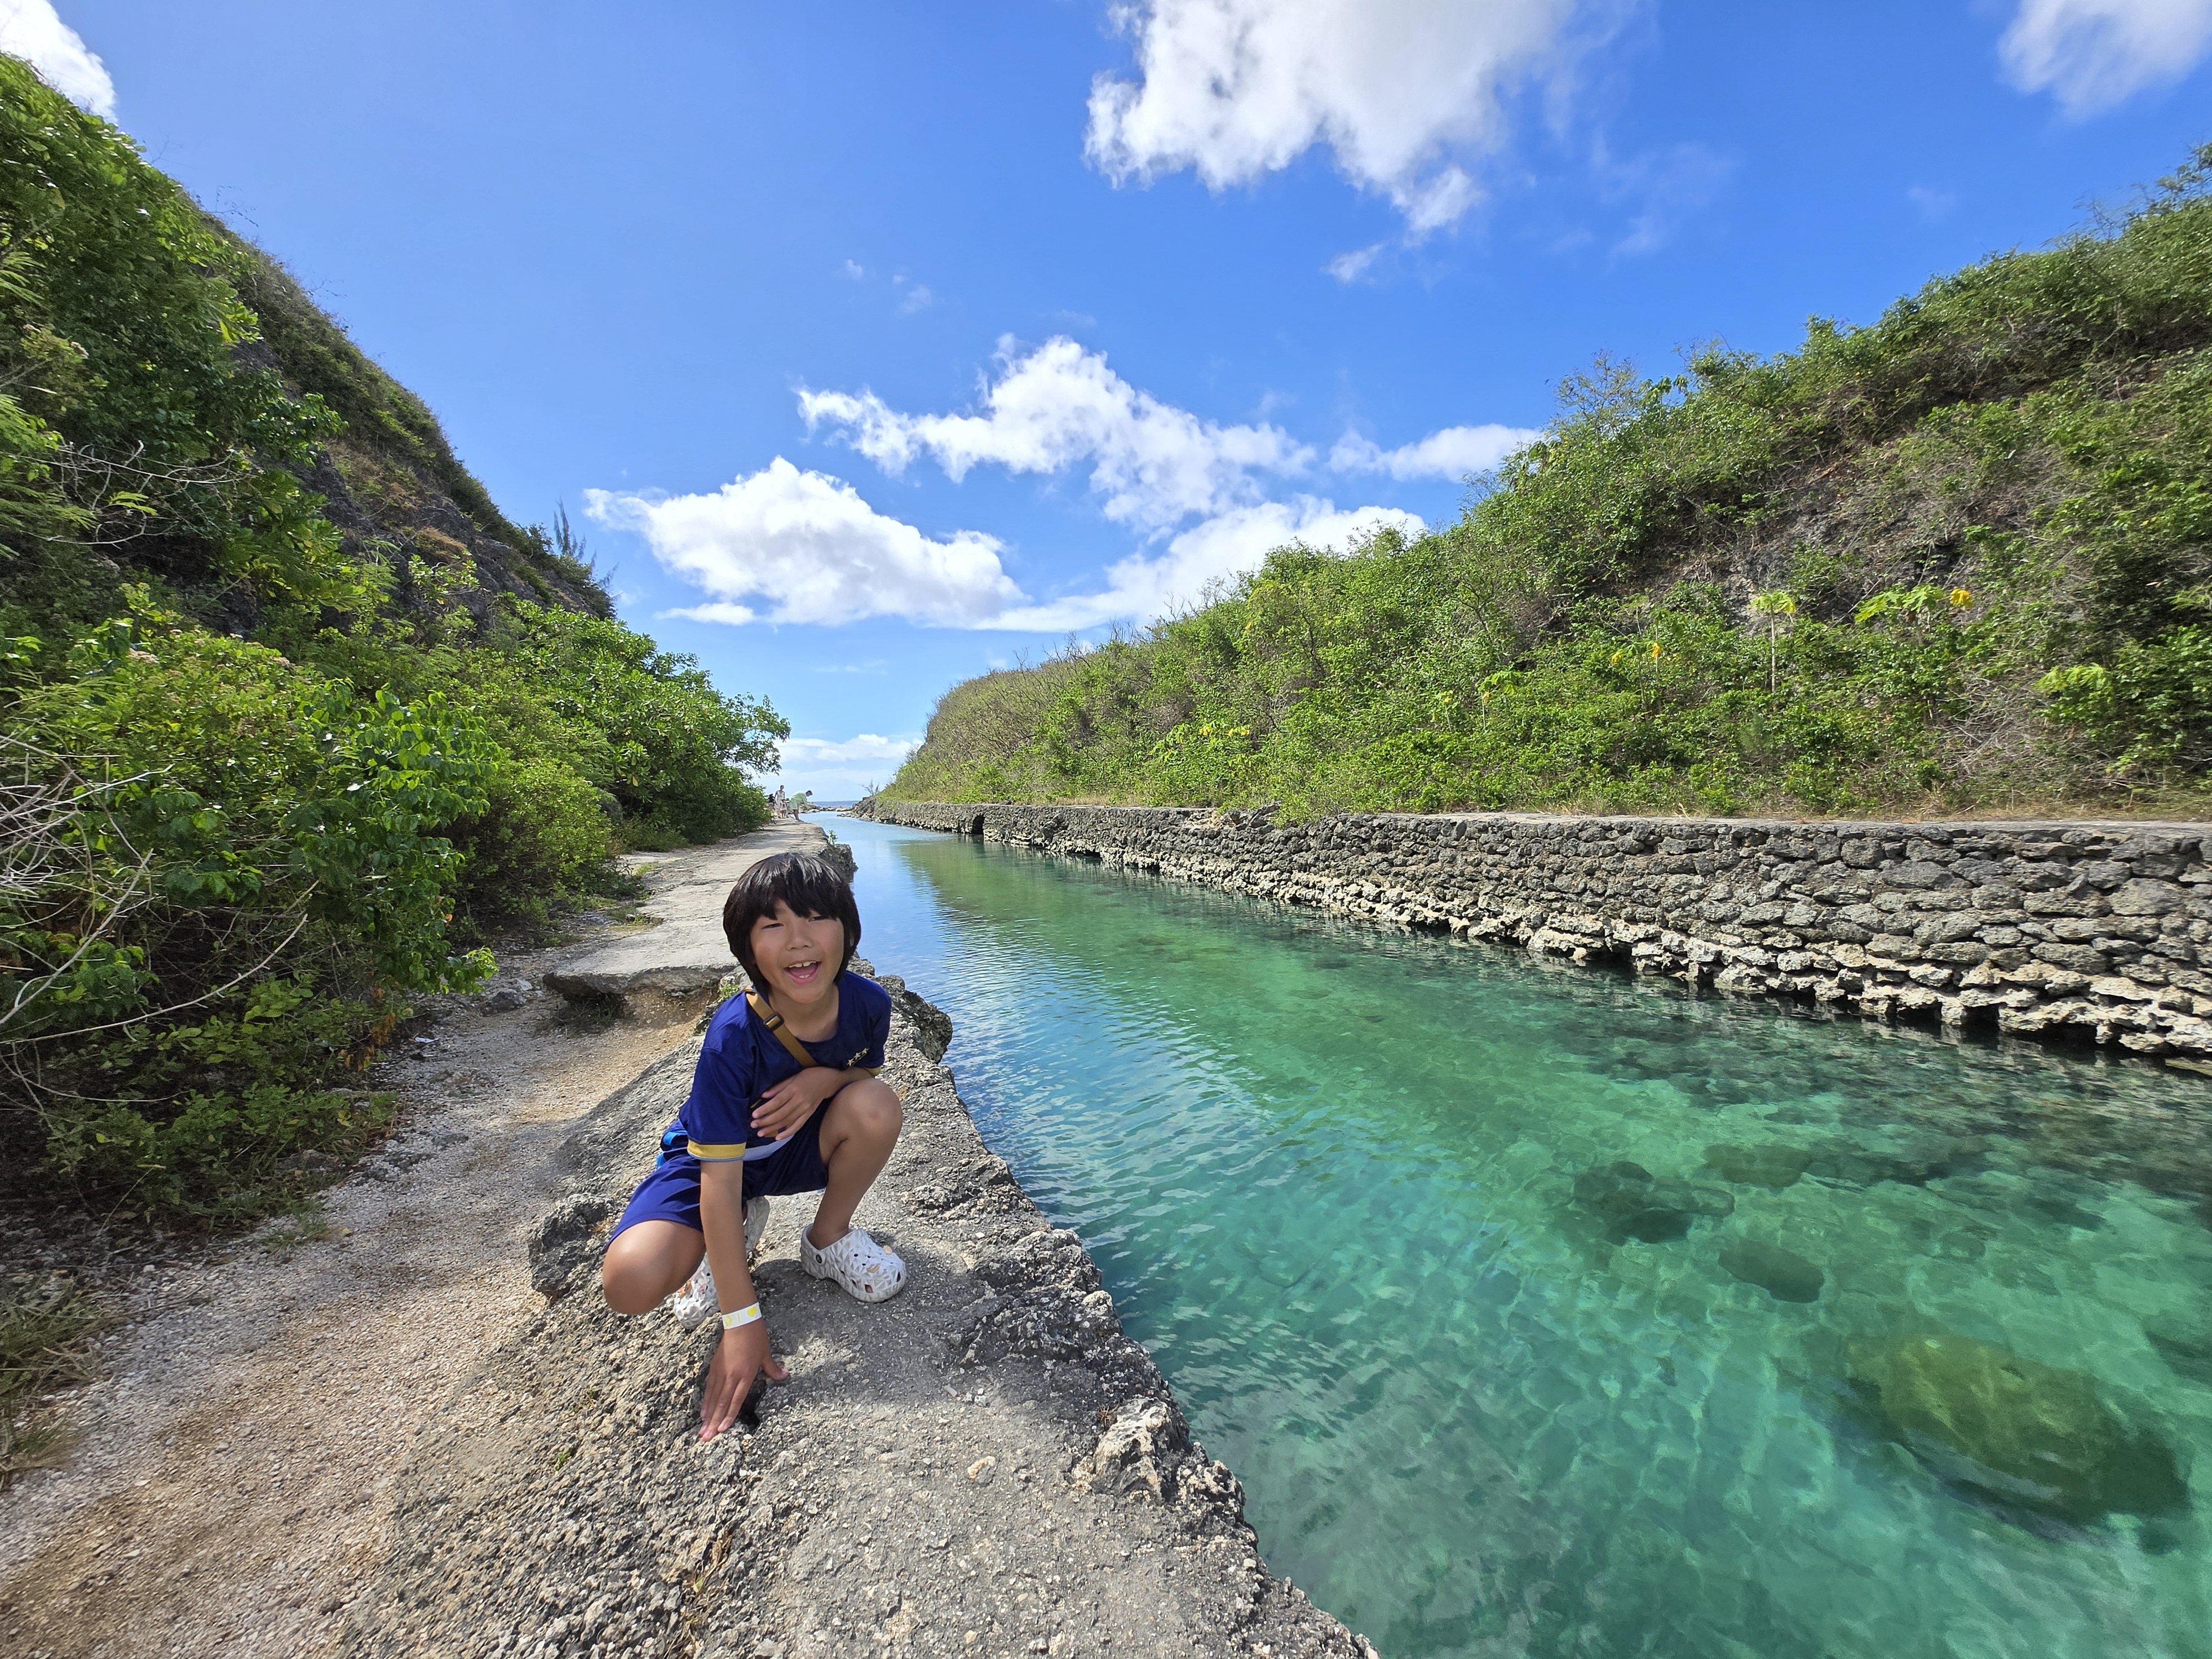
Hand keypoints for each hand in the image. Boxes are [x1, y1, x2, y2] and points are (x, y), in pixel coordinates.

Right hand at [700, 1320, 785, 1440]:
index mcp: (745, 1374)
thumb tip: (784, 1376)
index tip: (721, 1430)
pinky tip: (702, 1412)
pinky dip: (705, 1400)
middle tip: (706, 1438)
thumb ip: (772, 1368)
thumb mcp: (765, 1354)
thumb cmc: (755, 1337)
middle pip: (721, 1403)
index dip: (728, 1416)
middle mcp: (731, 1376)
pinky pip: (709, 1387)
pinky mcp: (714, 1367)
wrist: (740, 1321)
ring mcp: (721, 1372)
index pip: (736, 1400)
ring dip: (707, 1415)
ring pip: (713, 1397)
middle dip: (713, 1422)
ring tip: (702, 1430)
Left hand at [752, 1066, 837, 1139]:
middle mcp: (800, 1100)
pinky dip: (788, 1132)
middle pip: (780, 1113)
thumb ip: (778, 1087)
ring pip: (787, 1121)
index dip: (765, 1109)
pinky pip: (798, 1125)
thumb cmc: (809, 1076)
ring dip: (773, 1128)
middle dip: (766, 1121)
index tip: (754, 1115)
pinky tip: (778, 1137)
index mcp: (794, 1089)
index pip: (777, 1101)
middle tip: (753, 1125)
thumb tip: (763, 1096)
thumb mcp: (793, 1077)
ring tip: (761, 1133)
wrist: (828, 1080)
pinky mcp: (809, 1114)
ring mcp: (805, 1108)